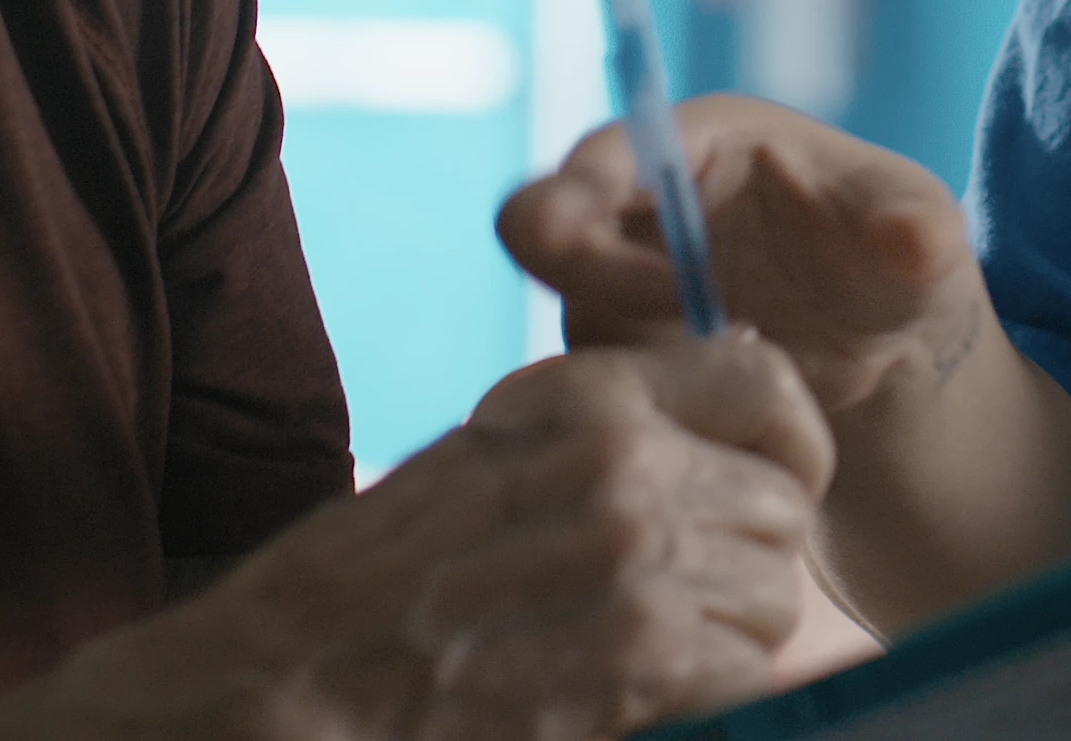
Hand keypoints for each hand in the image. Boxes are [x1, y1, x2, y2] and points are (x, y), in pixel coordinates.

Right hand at [0, 334, 833, 740]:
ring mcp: (638, 578)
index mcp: (587, 400)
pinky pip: (746, 674)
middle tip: (684, 579)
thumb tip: (726, 396)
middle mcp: (627, 473)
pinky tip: (647, 688)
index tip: (767, 468)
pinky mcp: (638, 674)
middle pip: (783, 502)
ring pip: (774, 595)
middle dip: (749, 546)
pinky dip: (715, 688)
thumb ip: (603, 424)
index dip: (782, 434)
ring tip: (653, 638)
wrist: (287, 685)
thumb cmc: (365, 578)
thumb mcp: (481, 452)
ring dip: (732, 625)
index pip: (764, 382)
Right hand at [500, 97, 979, 429]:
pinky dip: (630, 405)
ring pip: (558, 317)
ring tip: (727, 377)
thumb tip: (913, 238)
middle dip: (586, 281)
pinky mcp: (609, 354)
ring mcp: (607, 284)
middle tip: (683, 336)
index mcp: (692, 142)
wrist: (875, 353)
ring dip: (625, 357)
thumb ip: (918, 233)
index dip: (592, 199)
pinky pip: (579, 383)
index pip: (601, 154)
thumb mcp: (923, 244)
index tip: (647, 273)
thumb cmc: (892, 268)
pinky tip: (706, 418)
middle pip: (536, 226)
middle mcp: (629, 207)